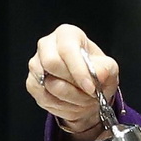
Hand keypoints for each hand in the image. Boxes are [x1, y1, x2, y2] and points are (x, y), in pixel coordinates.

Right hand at [26, 23, 119, 137]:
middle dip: (73, 85)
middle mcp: (47, 45)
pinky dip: (62, 106)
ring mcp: (36, 64)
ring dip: (71, 99)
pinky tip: (72, 102)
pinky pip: (43, 97)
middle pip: (51, 64)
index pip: (67, 49)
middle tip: (89, 94)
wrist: (88, 90)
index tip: (91, 88)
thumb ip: (106, 69)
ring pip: (48, 85)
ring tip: (84, 99)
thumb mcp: (109, 68)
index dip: (79, 71)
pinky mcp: (31, 82)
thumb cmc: (96, 73)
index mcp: (67, 34)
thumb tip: (98, 74)